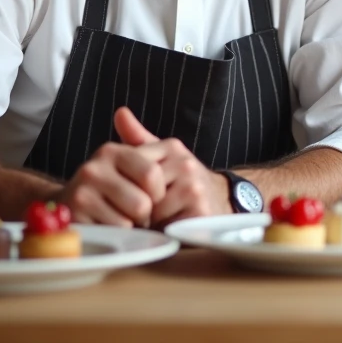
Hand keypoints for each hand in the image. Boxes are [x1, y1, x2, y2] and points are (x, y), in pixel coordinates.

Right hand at [54, 136, 167, 227]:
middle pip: (142, 202)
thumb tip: (122, 112)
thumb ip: (138, 142)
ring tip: (122, 219)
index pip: (152, 174)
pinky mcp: (74, 219)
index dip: (158, 192)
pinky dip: (116, 237)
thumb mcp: (125, 163)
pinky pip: (110, 235)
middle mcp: (93, 169)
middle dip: (145, 213)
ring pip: (127, 222)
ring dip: (131, 227)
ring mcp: (81, 195)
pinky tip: (108, 227)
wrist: (67, 204)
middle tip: (137, 212)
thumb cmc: (108, 185)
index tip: (153, 196)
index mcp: (112, 152)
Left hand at [114, 106, 230, 226]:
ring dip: (150, 220)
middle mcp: (185, 163)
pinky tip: (170, 227)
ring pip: (152, 209)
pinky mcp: (200, 211)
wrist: (221, 201)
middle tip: (144, 210)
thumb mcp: (161, 157)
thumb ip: (138, 139)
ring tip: (158, 219)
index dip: (128, 185)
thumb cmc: (183, 181)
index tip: (132, 193)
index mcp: (172, 148)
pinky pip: (167, 224)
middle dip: (138, 204)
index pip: (134, 167)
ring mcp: (194, 187)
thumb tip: (120, 112)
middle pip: (140, 189)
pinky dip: (164, 230)